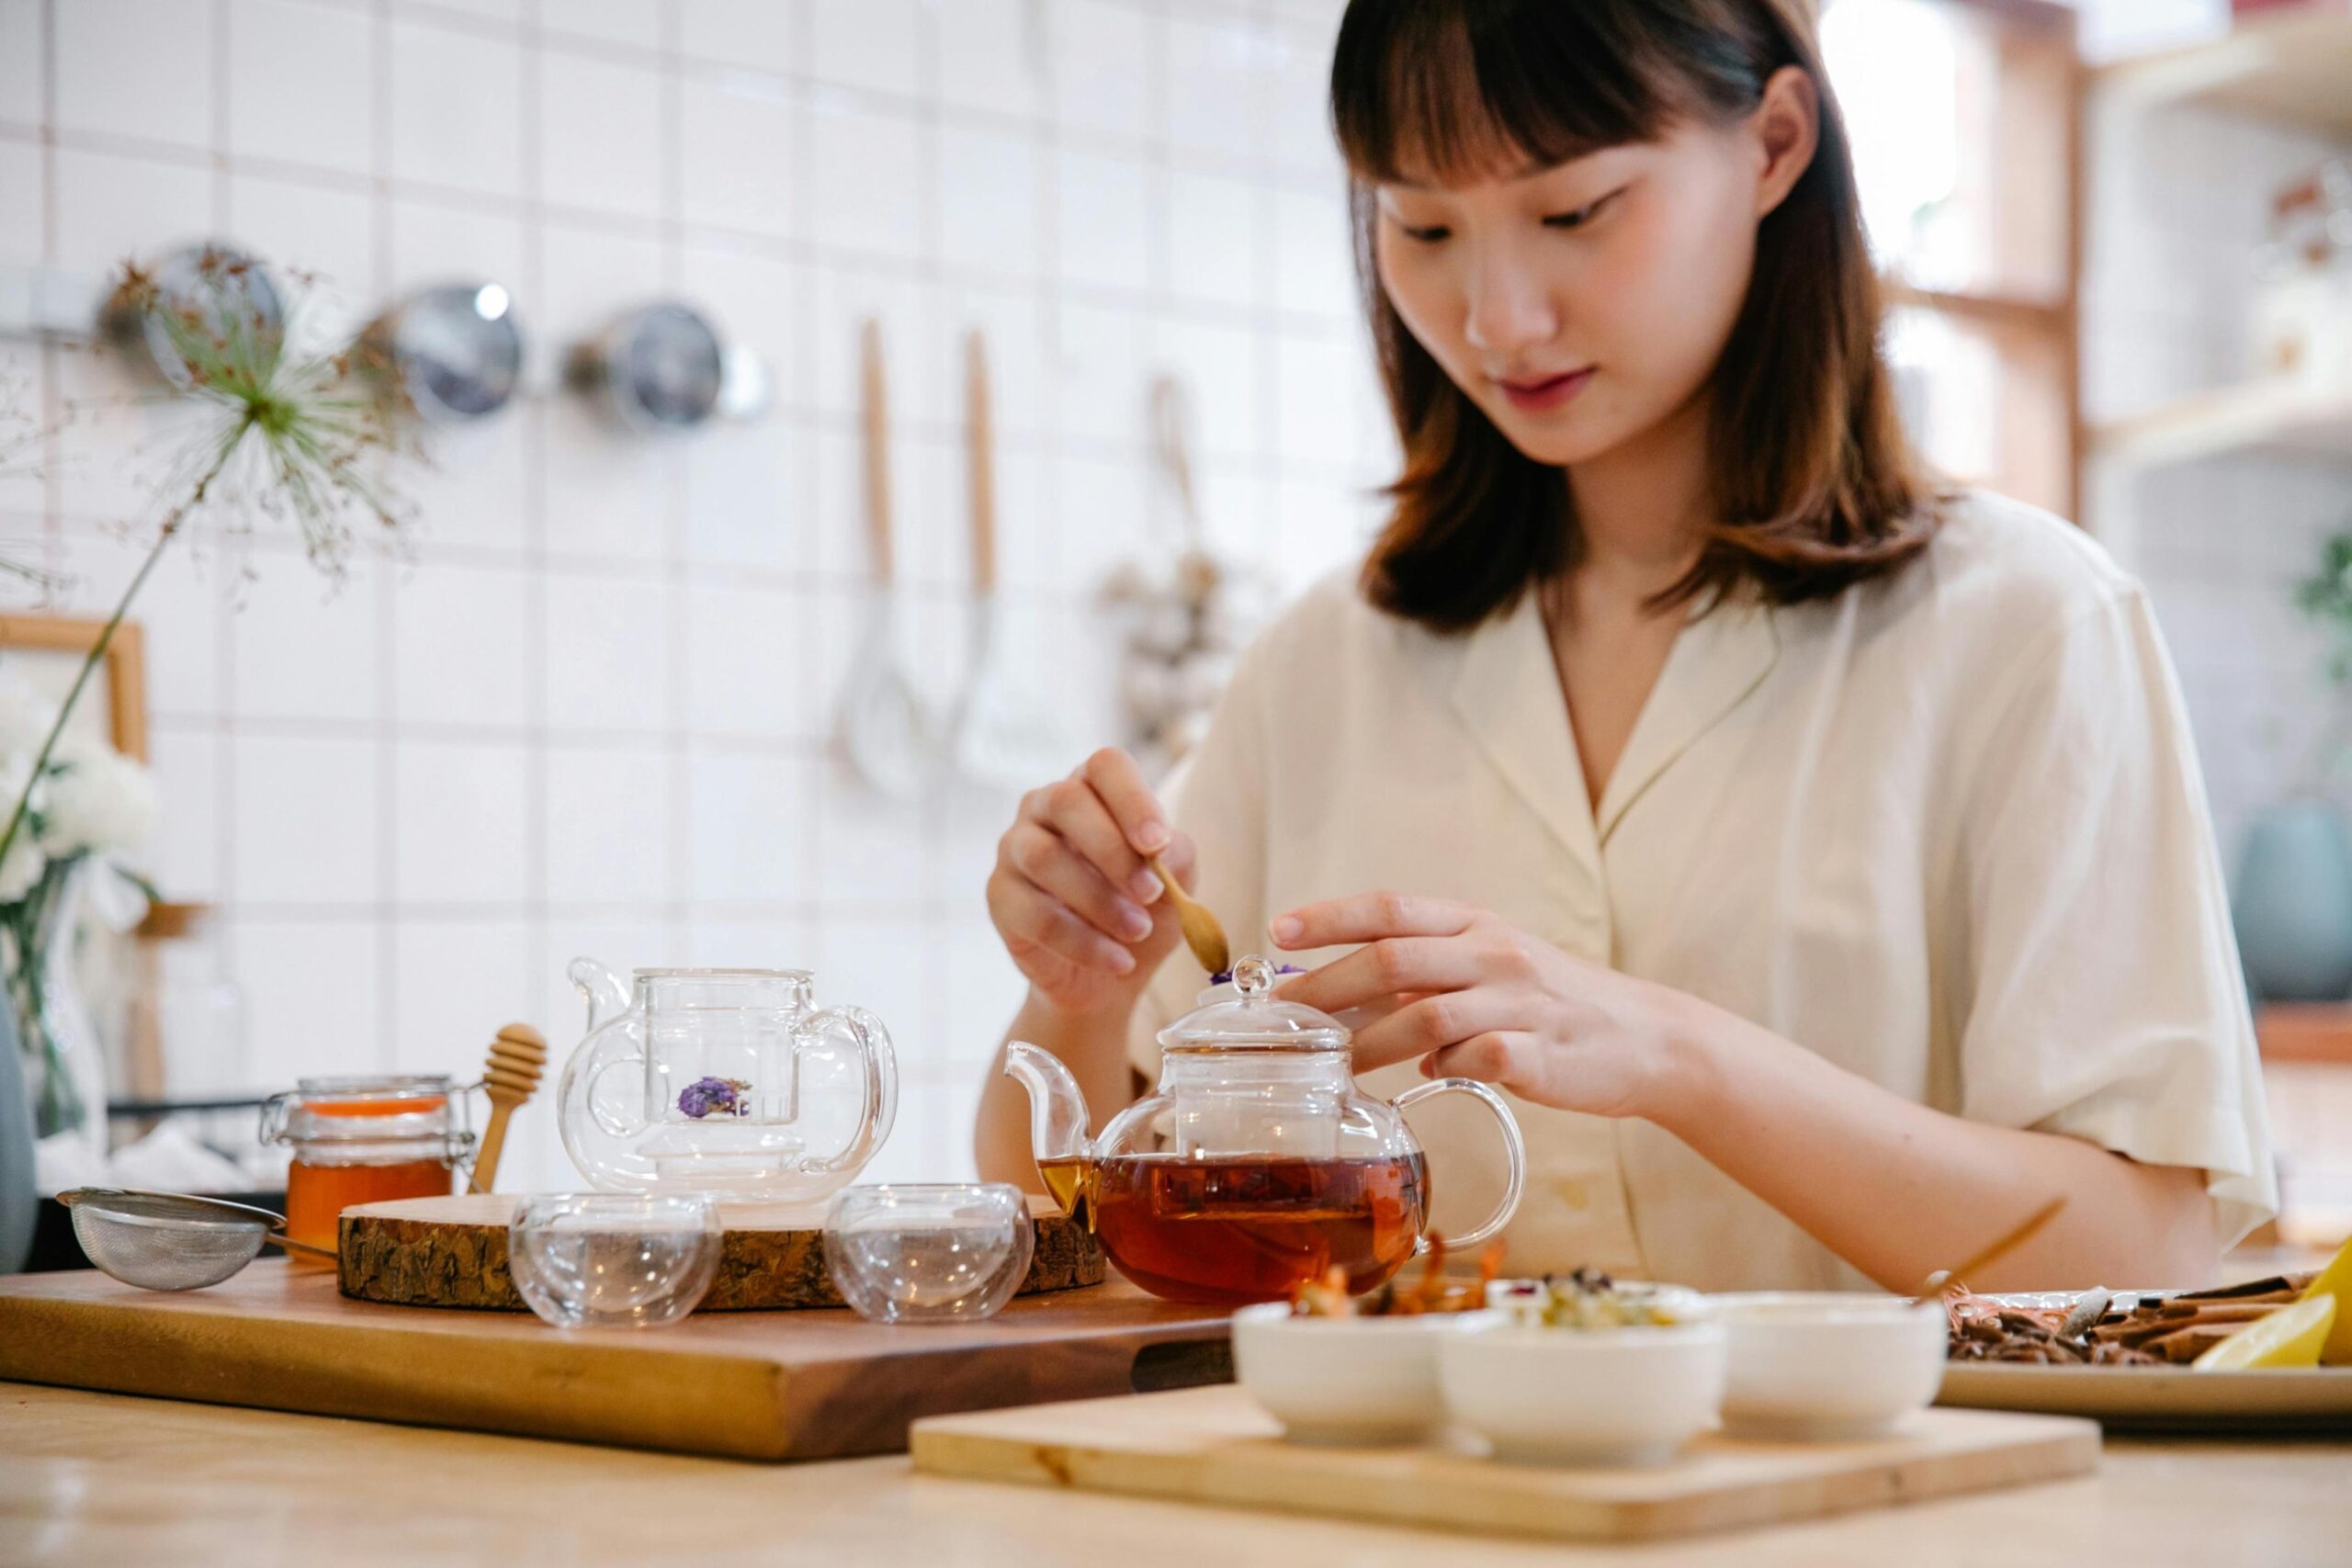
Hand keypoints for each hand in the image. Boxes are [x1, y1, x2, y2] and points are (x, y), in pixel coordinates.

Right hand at [987, 748, 1194, 1017]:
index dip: (1132, 799)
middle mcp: (1046, 807)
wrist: (1110, 974)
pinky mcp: (1000, 895)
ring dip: (1099, 900)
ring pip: (1043, 857)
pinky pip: (1034, 913)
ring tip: (1138, 932)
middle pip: (1067, 801)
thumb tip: (1160, 853)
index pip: (1106, 766)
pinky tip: (1117, 961)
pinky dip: (1082, 942)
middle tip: (1152, 892)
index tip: (1158, 844)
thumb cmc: (1144, 910)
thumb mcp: (1175, 883)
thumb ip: (1175, 858)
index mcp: (1094, 789)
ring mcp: (1015, 848)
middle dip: (1113, 850)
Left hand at [1269, 893, 1693, 1119]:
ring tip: (1331, 1067)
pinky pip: (1474, 1059)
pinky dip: (1443, 1069)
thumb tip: (1348, 1005)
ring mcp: (1519, 1002)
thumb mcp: (1494, 968)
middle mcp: (1495, 953)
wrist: (1649, 1039)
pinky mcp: (1539, 1054)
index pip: (1391, 908)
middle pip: (1393, 958)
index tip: (1278, 931)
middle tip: (1282, 1017)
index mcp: (1478, 925)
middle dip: (1328, 986)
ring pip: (1422, 1015)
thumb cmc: (1556, 1005)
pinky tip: (1431, 1080)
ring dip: (1366, 1043)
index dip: (1330, 916)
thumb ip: (1428, 977)